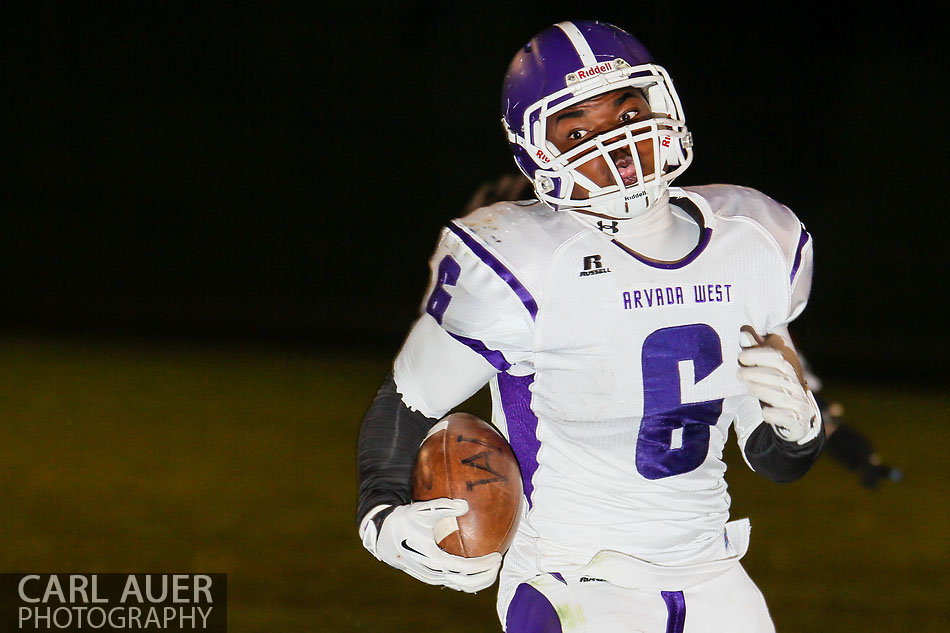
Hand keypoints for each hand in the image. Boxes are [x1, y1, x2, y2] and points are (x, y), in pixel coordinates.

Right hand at [361, 499, 501, 592]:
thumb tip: (465, 505)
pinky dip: (469, 577)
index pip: (465, 568)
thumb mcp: (422, 510)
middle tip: (498, 562)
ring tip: (491, 565)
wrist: (383, 535)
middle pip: (467, 584)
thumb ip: (443, 506)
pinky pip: (455, 582)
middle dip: (486, 577)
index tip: (497, 556)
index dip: (483, 565)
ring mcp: (432, 577)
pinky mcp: (431, 576)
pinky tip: (477, 566)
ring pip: (461, 586)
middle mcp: (434, 573)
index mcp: (434, 560)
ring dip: (479, 579)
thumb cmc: (404, 521)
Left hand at [737, 326, 820, 443]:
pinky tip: (764, 411)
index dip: (757, 354)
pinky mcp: (796, 420)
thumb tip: (743, 331)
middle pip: (777, 376)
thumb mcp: (765, 366)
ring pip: (779, 395)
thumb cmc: (774, 386)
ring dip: (760, 390)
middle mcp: (796, 384)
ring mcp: (798, 403)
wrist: (795, 417)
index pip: (776, 357)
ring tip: (747, 386)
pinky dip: (772, 413)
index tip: (741, 357)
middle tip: (739, 374)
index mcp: (789, 368)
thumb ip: (756, 350)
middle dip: (755, 373)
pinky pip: (783, 416)